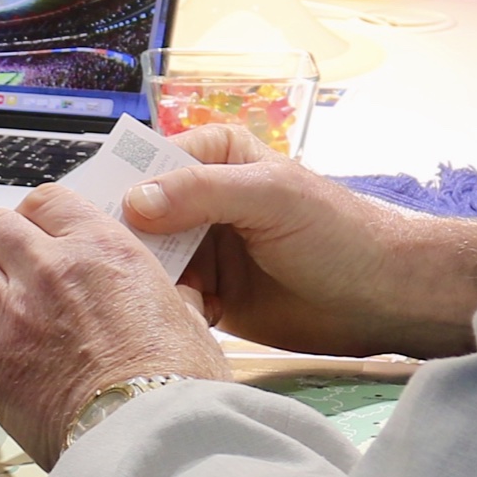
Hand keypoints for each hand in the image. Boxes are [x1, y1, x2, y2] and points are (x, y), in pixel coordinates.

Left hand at [0, 186, 231, 461]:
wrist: (150, 436)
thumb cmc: (177, 386)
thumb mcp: (190, 322)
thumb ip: (165, 297)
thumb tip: (171, 297)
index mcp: (101, 250)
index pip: (48, 201)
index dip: (38, 216)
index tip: (39, 231)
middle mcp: (48, 271)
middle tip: (5, 266)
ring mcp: (10, 316)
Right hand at [122, 125, 476, 359]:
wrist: (383, 298)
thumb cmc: (342, 234)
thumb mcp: (271, 196)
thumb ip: (202, 192)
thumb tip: (134, 201)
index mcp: (214, 158)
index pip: (146, 165)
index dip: (118, 190)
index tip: (92, 219)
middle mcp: (201, 202)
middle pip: (136, 218)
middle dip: (124, 242)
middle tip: (111, 267)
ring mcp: (203, 251)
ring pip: (146, 263)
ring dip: (145, 281)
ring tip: (149, 296)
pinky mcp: (210, 297)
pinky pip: (168, 301)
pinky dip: (166, 310)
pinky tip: (178, 317)